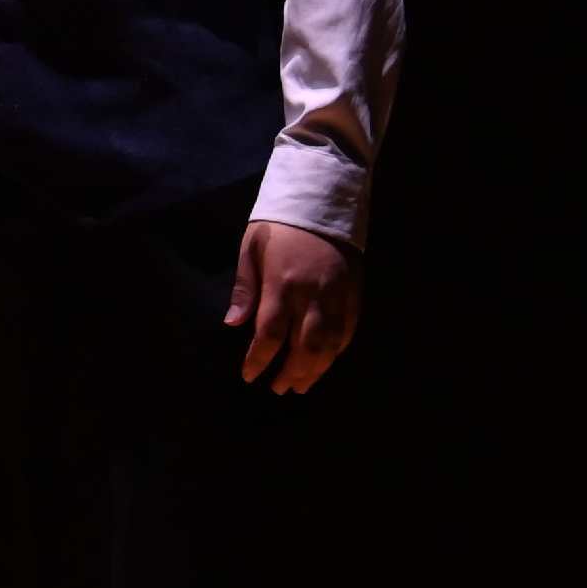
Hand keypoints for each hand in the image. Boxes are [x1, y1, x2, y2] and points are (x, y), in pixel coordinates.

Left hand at [227, 219, 360, 392]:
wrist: (323, 198)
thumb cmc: (279, 224)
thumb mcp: (251, 247)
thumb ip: (244, 288)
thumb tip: (232, 324)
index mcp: (281, 283)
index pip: (269, 334)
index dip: (258, 360)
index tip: (249, 376)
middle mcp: (312, 294)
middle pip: (304, 347)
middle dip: (290, 373)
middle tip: (278, 389)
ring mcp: (337, 295)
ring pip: (329, 345)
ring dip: (315, 370)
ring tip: (301, 385)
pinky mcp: (354, 293)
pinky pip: (348, 331)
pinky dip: (337, 351)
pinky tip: (325, 362)